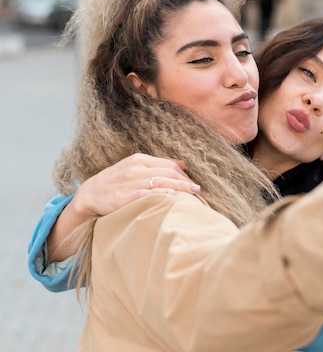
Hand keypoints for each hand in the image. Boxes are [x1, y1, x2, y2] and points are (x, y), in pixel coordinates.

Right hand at [73, 153, 199, 218]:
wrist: (89, 194)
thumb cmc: (116, 181)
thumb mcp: (135, 167)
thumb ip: (158, 165)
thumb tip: (183, 164)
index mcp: (140, 160)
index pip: (169, 165)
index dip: (184, 174)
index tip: (194, 183)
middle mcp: (136, 168)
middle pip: (168, 173)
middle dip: (185, 181)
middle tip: (199, 189)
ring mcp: (129, 182)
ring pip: (160, 182)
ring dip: (179, 187)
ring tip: (193, 192)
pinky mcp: (123, 196)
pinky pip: (144, 194)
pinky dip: (159, 194)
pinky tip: (172, 196)